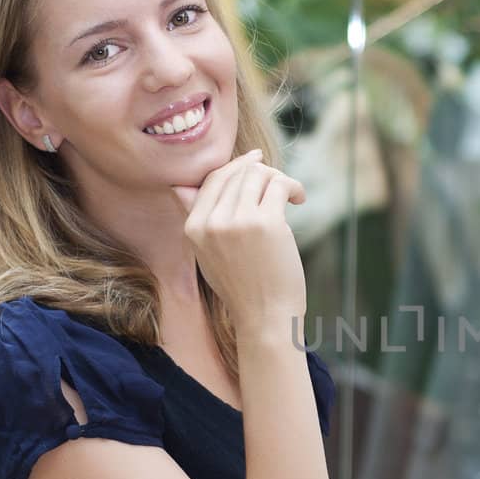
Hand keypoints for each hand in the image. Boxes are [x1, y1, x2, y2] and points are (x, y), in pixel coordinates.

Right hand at [171, 148, 308, 337]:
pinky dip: (293, 187)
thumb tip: (180, 187)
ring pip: (259, 175)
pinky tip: (299, 200)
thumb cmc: (243, 287)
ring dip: (280, 180)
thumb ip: (198, 219)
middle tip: (282, 187)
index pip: (213, 179)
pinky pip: (280, 185)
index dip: (237, 166)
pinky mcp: (266, 223)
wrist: (265, 317)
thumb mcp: (207, 254)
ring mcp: (238, 221)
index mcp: (193, 227)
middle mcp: (211, 222)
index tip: (258, 162)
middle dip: (264, 174)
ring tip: (292, 197)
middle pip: (239, 173)